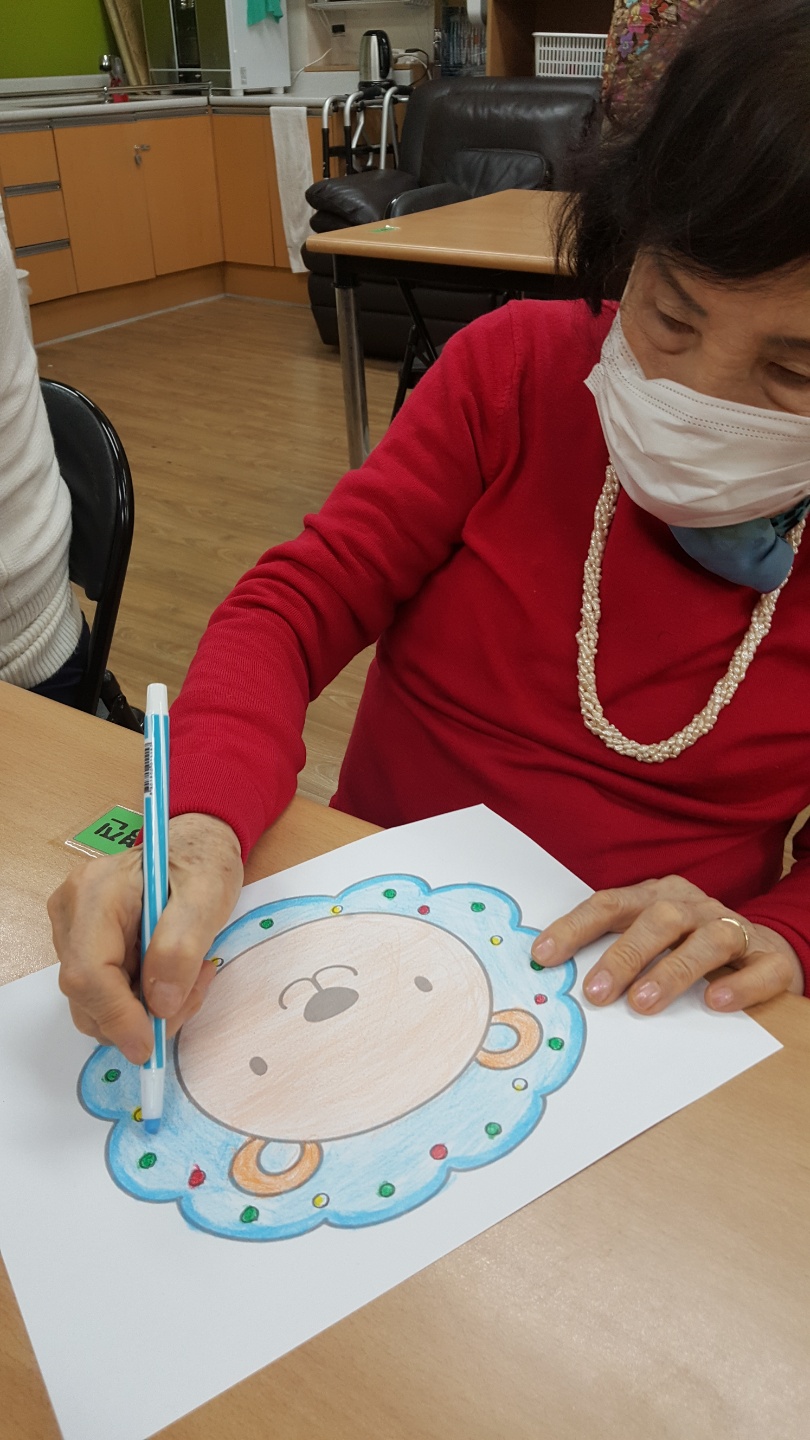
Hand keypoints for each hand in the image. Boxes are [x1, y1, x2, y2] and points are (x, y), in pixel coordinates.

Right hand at [48, 813, 242, 1062]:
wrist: (195, 846)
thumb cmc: (201, 863)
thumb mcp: (207, 897)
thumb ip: (180, 949)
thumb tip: (159, 1006)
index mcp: (95, 893)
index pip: (88, 972)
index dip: (117, 1017)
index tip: (151, 1045)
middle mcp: (72, 913)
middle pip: (87, 995)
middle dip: (139, 1017)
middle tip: (193, 995)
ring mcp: (73, 931)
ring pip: (96, 1003)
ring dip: (146, 1011)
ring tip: (192, 978)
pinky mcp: (86, 947)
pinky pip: (106, 994)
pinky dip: (142, 1001)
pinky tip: (174, 978)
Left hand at [530, 875, 804, 1014]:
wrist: (765, 950)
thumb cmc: (689, 947)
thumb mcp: (650, 938)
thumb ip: (612, 951)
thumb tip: (555, 976)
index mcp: (658, 896)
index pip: (610, 904)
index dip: (575, 928)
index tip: (543, 955)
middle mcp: (695, 907)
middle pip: (658, 919)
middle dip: (624, 955)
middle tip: (595, 992)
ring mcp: (736, 930)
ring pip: (707, 941)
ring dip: (673, 971)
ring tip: (643, 1003)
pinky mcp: (772, 960)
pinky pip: (759, 969)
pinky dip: (739, 985)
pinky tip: (716, 1003)